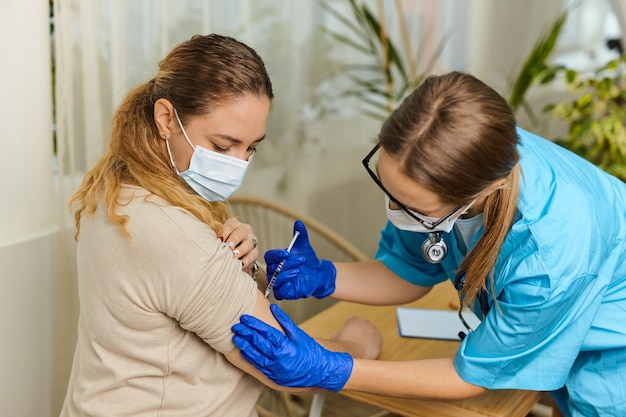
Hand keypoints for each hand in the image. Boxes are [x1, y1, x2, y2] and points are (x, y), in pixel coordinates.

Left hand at [220, 217, 258, 270]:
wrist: (234, 256)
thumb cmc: (223, 245)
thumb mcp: (219, 239)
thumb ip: (215, 238)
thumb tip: (207, 242)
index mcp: (234, 223)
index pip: (229, 226)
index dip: (224, 233)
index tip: (219, 240)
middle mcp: (245, 229)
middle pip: (240, 233)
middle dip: (233, 241)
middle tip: (227, 248)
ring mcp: (252, 240)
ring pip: (249, 243)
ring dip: (240, 250)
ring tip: (233, 256)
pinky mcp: (255, 252)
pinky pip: (252, 255)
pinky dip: (246, 260)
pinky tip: (240, 264)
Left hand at [232, 304, 352, 391]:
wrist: (320, 372)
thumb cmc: (311, 352)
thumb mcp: (300, 334)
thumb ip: (285, 321)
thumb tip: (273, 308)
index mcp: (285, 346)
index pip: (265, 332)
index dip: (253, 324)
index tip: (244, 318)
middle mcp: (278, 358)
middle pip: (257, 343)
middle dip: (245, 333)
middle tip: (235, 326)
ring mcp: (275, 368)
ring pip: (255, 355)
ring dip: (244, 346)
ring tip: (236, 337)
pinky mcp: (273, 376)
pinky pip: (258, 366)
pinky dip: (250, 358)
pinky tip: (243, 352)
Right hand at [264, 220, 335, 299]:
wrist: (317, 274)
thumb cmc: (307, 260)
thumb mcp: (304, 246)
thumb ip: (301, 235)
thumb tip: (299, 222)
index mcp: (275, 259)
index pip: (269, 256)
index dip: (277, 254)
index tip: (287, 252)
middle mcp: (274, 271)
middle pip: (273, 267)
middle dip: (287, 263)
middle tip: (301, 260)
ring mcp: (278, 283)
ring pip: (275, 279)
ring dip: (286, 274)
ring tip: (298, 270)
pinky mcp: (283, 293)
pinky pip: (279, 292)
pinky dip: (285, 286)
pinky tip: (295, 280)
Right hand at [331, 317, 381, 359]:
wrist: (351, 354)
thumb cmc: (342, 346)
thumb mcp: (335, 337)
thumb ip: (339, 333)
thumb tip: (338, 335)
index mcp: (353, 320)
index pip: (353, 322)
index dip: (351, 330)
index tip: (350, 336)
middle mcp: (365, 322)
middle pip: (364, 327)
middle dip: (361, 333)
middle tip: (357, 343)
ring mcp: (373, 330)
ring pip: (372, 334)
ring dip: (368, 339)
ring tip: (363, 349)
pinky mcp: (379, 339)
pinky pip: (377, 343)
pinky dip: (374, 347)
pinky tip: (368, 352)